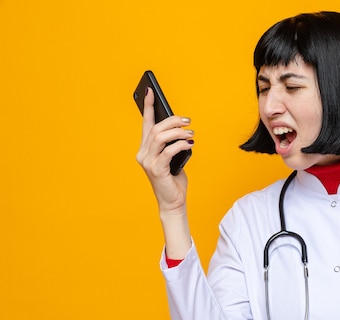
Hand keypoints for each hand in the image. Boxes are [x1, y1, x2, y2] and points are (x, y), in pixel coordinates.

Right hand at [136, 87, 194, 215]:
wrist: (173, 201)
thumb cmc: (173, 179)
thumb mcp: (172, 157)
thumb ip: (172, 144)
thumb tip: (182, 128)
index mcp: (146, 148)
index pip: (146, 123)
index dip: (148, 107)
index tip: (150, 91)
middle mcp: (143, 153)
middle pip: (156, 128)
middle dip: (172, 121)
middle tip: (188, 121)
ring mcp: (148, 162)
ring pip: (160, 137)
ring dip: (177, 132)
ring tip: (191, 134)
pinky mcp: (156, 169)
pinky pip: (168, 151)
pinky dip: (180, 145)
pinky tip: (189, 144)